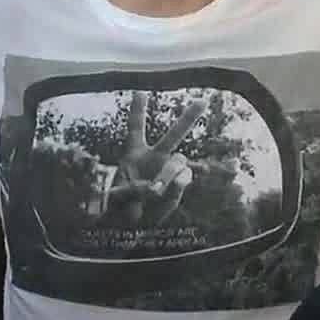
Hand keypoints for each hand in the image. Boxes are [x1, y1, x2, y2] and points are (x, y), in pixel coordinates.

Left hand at [107, 91, 207, 225]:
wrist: (130, 228)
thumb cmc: (119, 208)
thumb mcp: (117, 196)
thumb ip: (136, 188)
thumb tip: (158, 185)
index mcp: (134, 154)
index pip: (136, 128)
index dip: (138, 110)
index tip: (141, 91)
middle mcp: (154, 159)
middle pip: (173, 136)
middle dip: (188, 119)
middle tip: (202, 102)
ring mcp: (168, 173)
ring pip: (177, 164)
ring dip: (166, 176)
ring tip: (152, 193)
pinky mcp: (177, 188)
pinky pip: (182, 181)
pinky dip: (174, 189)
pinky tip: (165, 193)